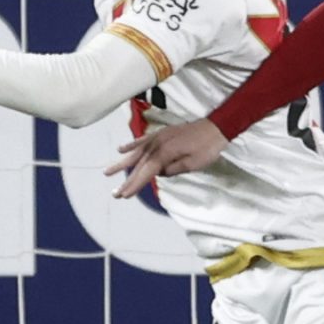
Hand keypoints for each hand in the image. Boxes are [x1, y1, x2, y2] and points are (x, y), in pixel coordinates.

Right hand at [105, 118, 227, 195]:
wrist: (215, 128)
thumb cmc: (207, 148)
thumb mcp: (192, 164)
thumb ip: (173, 170)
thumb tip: (159, 174)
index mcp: (164, 154)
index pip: (146, 173)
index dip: (135, 185)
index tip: (124, 196)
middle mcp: (157, 145)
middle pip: (138, 165)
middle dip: (126, 181)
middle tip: (115, 194)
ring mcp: (157, 138)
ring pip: (136, 153)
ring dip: (122, 164)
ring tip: (107, 172)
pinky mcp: (160, 134)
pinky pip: (142, 140)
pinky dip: (130, 145)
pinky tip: (120, 150)